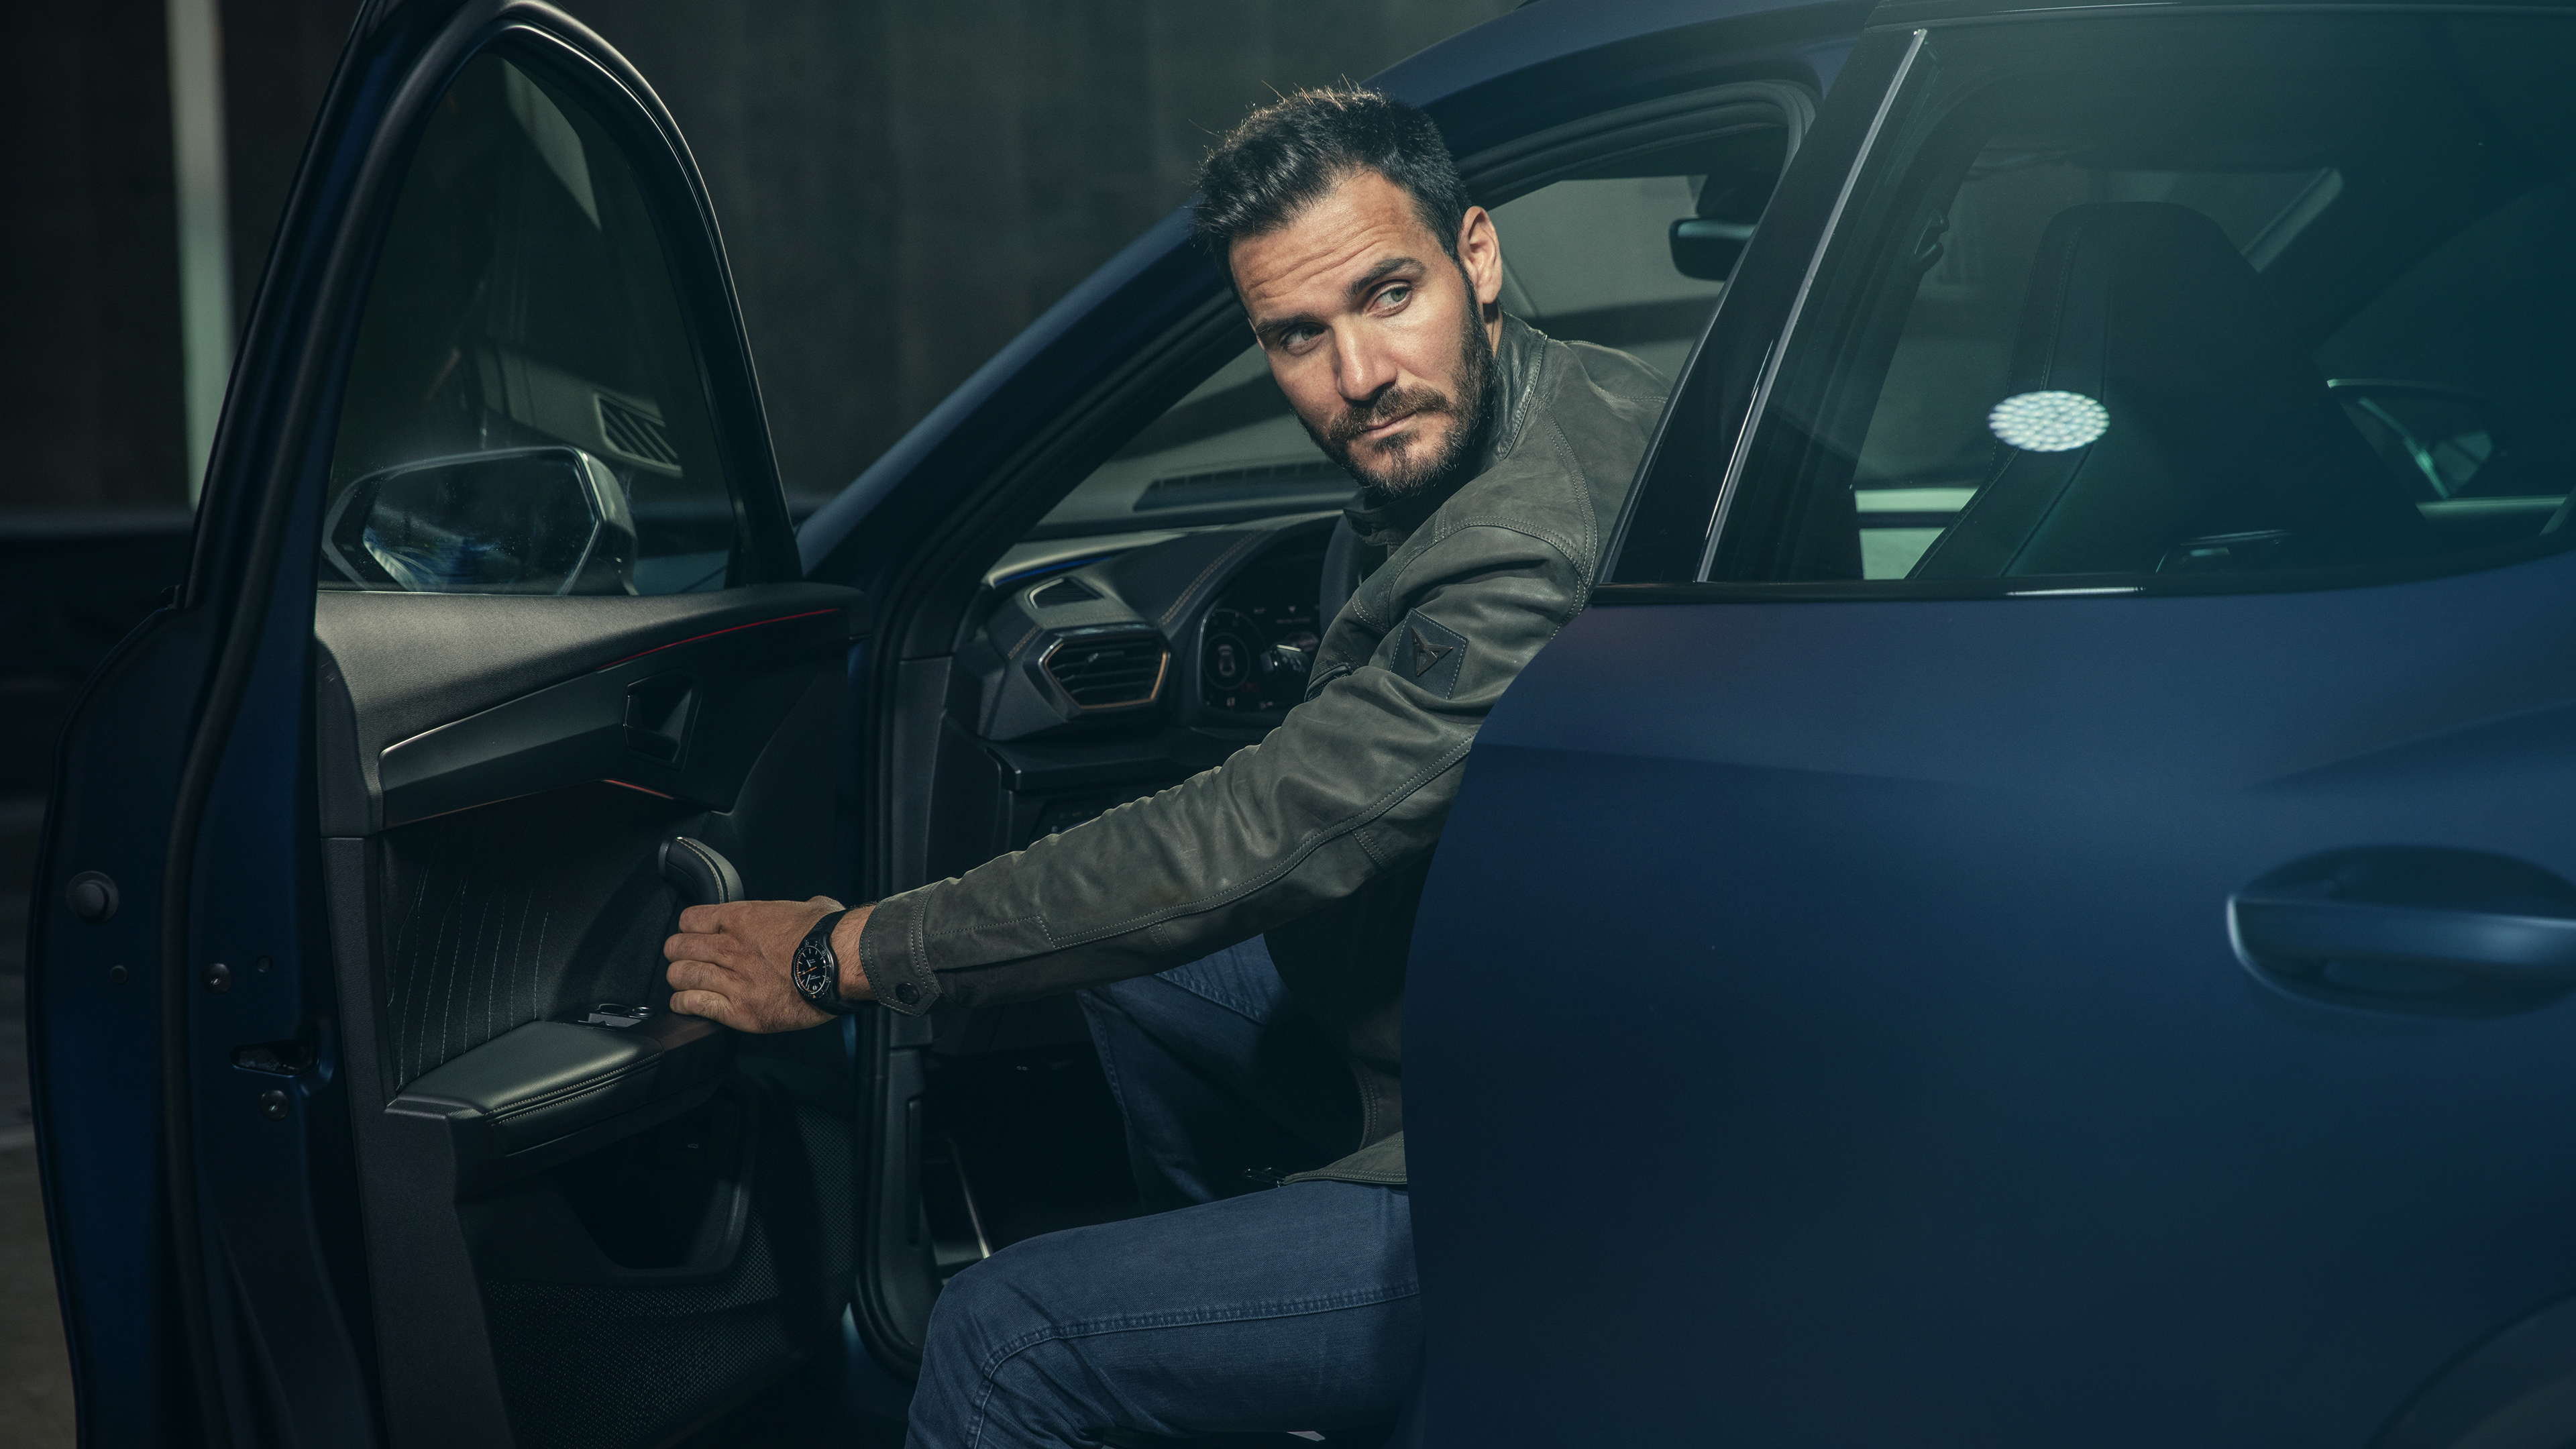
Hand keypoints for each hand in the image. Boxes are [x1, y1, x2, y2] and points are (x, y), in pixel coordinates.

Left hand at [664, 897, 874, 1031]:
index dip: (689, 927)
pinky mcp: (738, 1010)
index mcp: (742, 919)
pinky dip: (684, 1004)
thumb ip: (801, 908)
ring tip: (684, 982)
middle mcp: (729, 947)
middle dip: (678, 953)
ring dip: (679, 979)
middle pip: (678, 948)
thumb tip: (812, 907)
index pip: (690, 920)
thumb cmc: (829, 936)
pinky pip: (694, 1004)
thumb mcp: (813, 907)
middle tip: (684, 959)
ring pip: (681, 976)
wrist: (839, 966)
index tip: (695, 934)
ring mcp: (731, 980)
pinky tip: (685, 1003)